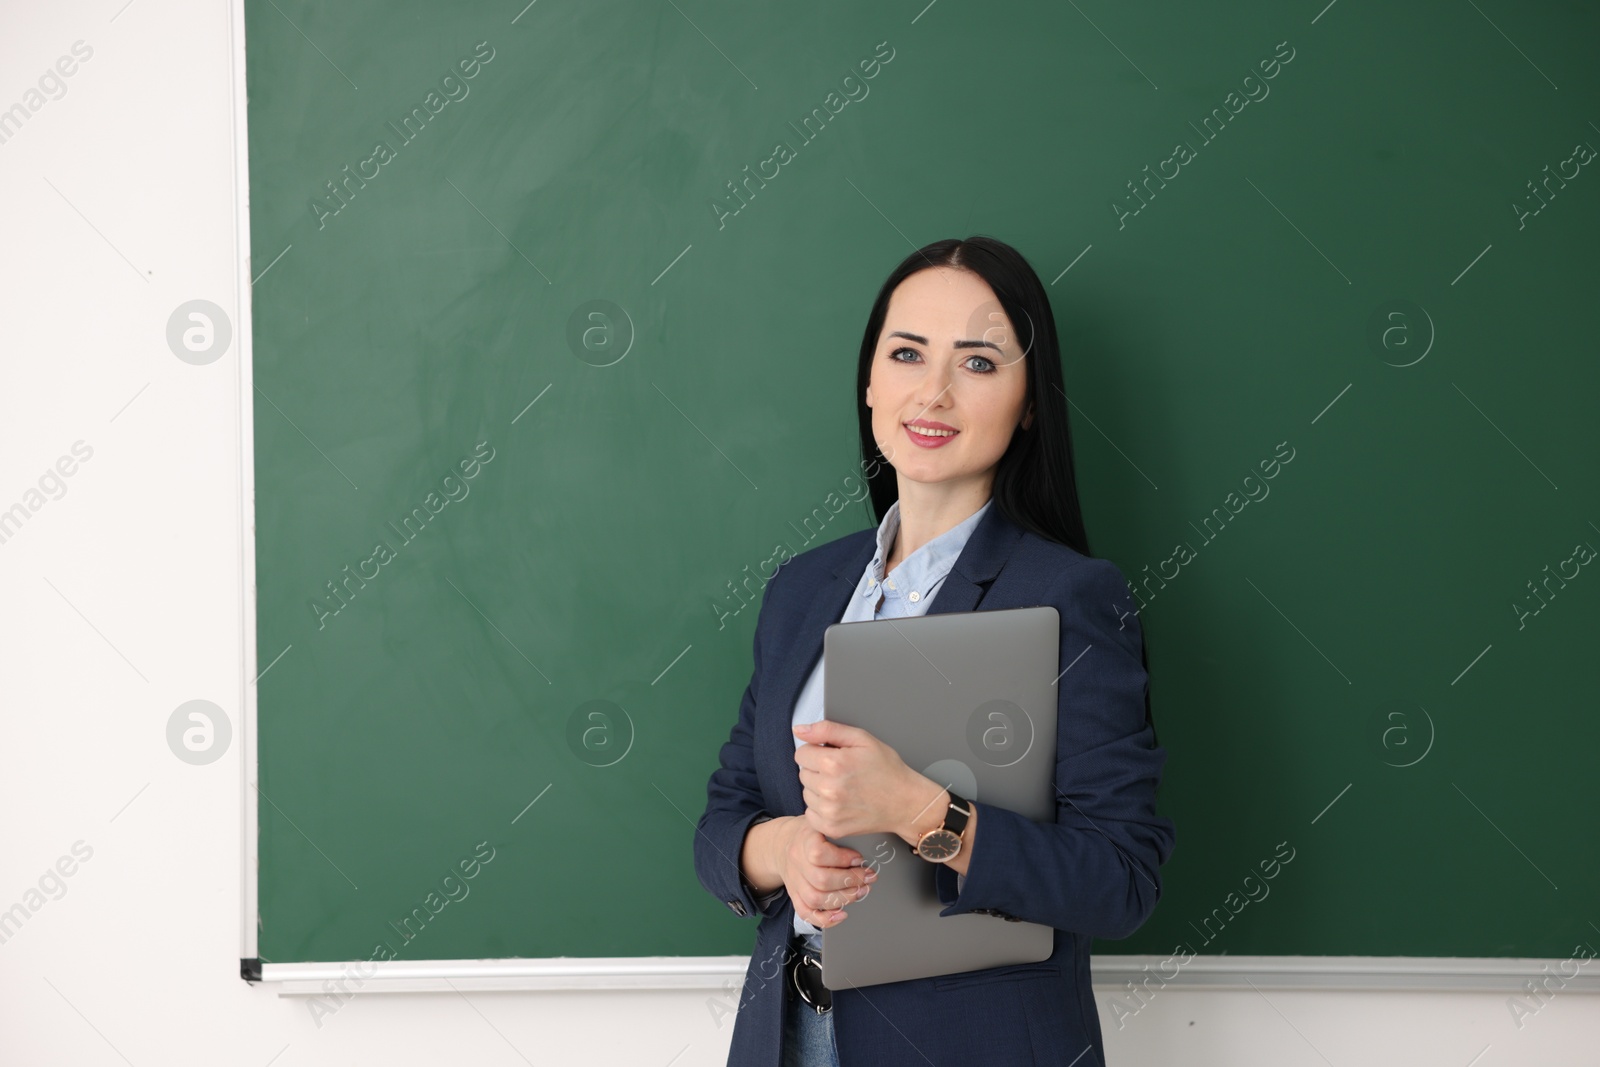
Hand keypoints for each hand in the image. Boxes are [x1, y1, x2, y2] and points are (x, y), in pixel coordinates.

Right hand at [770, 816, 875, 927]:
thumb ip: (840, 830)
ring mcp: (794, 882)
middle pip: (821, 880)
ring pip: (816, 899)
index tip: (860, 859)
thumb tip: (867, 839)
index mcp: (804, 840)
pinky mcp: (795, 896)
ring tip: (861, 891)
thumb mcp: (822, 822)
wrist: (781, 844)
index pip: (818, 853)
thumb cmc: (810, 833)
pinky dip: (825, 919)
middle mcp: (796, 862)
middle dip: (850, 881)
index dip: (842, 859)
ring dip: (843, 898)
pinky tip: (842, 914)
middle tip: (868, 877)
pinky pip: (806, 913)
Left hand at [792, 719, 929, 839]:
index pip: (801, 753)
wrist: (905, 802)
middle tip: (843, 772)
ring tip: (843, 787)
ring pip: (806, 793)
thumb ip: (827, 730)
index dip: (817, 751)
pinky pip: (810, 814)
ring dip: (819, 789)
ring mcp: (829, 811)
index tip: (833, 756)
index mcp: (833, 763)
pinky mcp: (831, 827)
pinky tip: (839, 803)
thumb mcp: (862, 738)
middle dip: (818, 770)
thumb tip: (799, 730)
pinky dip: (821, 809)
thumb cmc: (887, 769)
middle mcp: (828, 789)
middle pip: (803, 773)